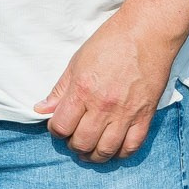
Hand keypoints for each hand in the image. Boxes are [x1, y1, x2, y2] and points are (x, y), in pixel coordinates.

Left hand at [37, 15, 178, 162]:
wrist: (147, 33)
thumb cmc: (111, 42)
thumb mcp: (77, 61)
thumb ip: (60, 89)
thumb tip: (42, 109)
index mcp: (82, 90)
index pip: (61, 126)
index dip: (56, 130)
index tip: (59, 126)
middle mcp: (103, 106)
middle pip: (82, 142)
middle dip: (73, 145)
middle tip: (74, 139)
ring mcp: (126, 113)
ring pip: (105, 150)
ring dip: (94, 156)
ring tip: (90, 151)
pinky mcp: (145, 115)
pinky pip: (131, 146)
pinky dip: (120, 154)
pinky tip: (114, 149)